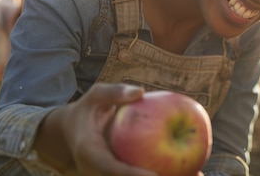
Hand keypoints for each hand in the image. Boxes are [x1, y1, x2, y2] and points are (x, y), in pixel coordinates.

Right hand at [35, 83, 157, 175]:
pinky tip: (188, 172)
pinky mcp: (114, 175)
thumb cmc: (88, 110)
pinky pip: (134, 175)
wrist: (70, 132)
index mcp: (89, 152)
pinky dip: (158, 174)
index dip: (132, 174)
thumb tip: (140, 92)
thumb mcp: (95, 95)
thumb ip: (115, 92)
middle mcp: (95, 170)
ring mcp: (103, 175)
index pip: (111, 168)